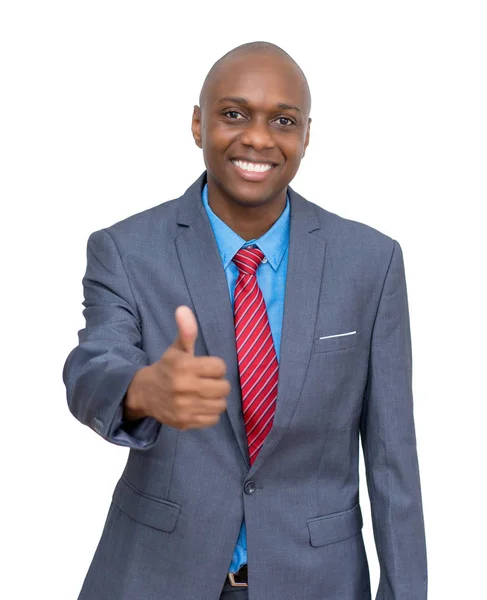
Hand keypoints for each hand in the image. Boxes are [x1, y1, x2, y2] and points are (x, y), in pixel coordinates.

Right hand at [123, 306, 229, 429]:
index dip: (215, 366)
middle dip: (218, 383)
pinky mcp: (184, 422)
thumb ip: (186, 331)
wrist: (144, 394)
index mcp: (184, 366)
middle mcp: (183, 387)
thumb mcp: (177, 349)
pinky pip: (213, 419)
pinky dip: (210, 413)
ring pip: (220, 404)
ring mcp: (184, 407)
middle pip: (223, 387)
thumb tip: (183, 308)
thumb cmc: (167, 368)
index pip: (220, 367)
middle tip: (207, 381)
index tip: (206, 367)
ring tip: (205, 394)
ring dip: (216, 399)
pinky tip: (200, 405)